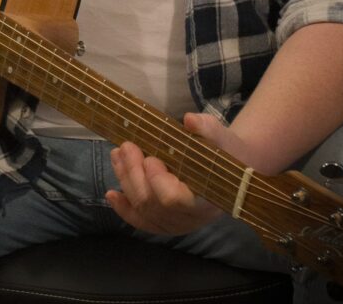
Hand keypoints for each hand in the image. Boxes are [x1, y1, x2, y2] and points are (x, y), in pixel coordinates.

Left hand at [106, 113, 248, 235]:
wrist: (230, 174)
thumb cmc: (225, 154)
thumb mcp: (221, 138)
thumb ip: (207, 130)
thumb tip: (189, 120)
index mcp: (205, 198)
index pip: (173, 198)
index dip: (157, 180)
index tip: (151, 157)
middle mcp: (188, 218)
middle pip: (151, 203)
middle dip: (134, 173)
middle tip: (127, 146)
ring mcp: (174, 223)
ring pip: (142, 209)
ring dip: (125, 181)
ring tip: (117, 154)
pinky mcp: (165, 222)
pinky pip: (141, 221)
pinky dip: (124, 208)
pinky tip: (111, 194)